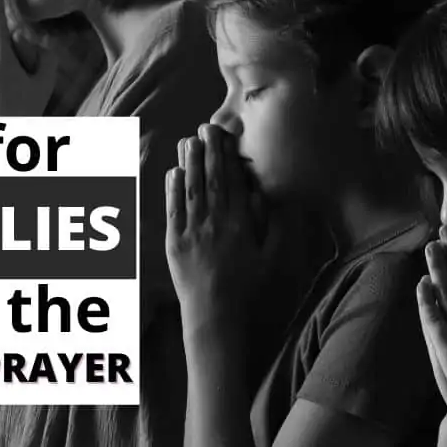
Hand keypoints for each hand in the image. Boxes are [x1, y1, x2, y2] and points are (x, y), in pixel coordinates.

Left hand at [165, 124, 269, 334]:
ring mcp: (191, 233)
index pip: (233, 182)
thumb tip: (269, 194)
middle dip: (207, 151)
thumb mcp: (274, 260)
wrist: (217, 321)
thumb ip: (274, 225)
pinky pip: (172, 210)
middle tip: (205, 127)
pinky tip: (172, 172)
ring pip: (189, 189)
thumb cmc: (251, 293)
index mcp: (239, 225)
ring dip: (188, 163)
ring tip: (188, 140)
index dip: (228, 156)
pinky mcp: (173, 245)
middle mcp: (214, 224)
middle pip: (210, 179)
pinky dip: (171, 189)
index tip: (225, 135)